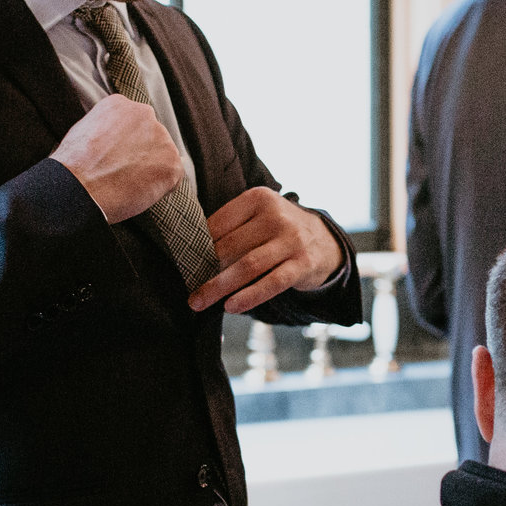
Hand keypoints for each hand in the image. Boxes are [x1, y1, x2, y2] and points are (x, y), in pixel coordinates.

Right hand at [52, 94, 181, 223]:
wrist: (78, 188)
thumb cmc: (73, 166)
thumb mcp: (84, 131)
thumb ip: (107, 128)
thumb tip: (117, 140)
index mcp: (120, 104)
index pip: (133, 123)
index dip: (126, 145)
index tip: (115, 158)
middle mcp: (144, 114)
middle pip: (151, 137)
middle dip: (142, 155)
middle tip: (122, 174)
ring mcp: (161, 137)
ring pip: (163, 156)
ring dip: (151, 171)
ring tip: (127, 185)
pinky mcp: (171, 162)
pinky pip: (172, 177)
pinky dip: (160, 188)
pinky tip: (138, 192)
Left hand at [189, 187, 341, 312]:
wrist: (323, 240)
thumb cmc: (277, 231)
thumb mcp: (257, 216)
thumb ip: (230, 228)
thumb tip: (191, 253)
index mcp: (257, 199)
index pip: (218, 223)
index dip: (197, 246)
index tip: (182, 264)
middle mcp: (275, 215)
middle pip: (230, 246)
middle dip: (204, 270)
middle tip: (187, 289)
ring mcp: (291, 240)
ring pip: (247, 266)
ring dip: (219, 287)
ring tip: (200, 302)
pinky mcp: (302, 263)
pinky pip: (272, 283)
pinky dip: (249, 296)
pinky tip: (231, 306)